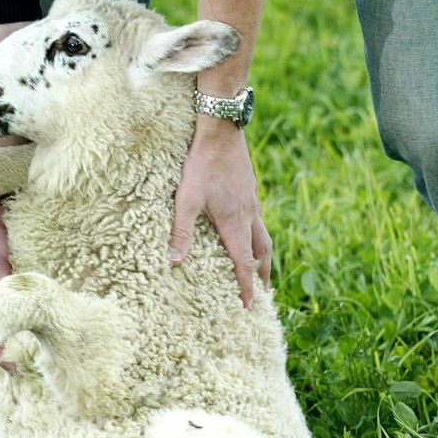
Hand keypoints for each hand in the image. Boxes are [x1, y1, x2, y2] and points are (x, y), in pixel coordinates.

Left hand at [169, 115, 270, 306]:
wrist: (220, 130)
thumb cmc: (201, 165)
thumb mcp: (186, 199)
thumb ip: (180, 231)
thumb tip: (173, 263)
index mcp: (235, 223)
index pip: (244, 264)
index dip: (246, 287)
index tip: (248, 307)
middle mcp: (249, 215)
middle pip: (262, 252)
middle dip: (262, 274)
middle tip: (262, 293)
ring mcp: (252, 201)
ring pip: (263, 235)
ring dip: (262, 255)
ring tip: (259, 266)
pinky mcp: (249, 188)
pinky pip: (258, 218)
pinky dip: (257, 233)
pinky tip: (246, 229)